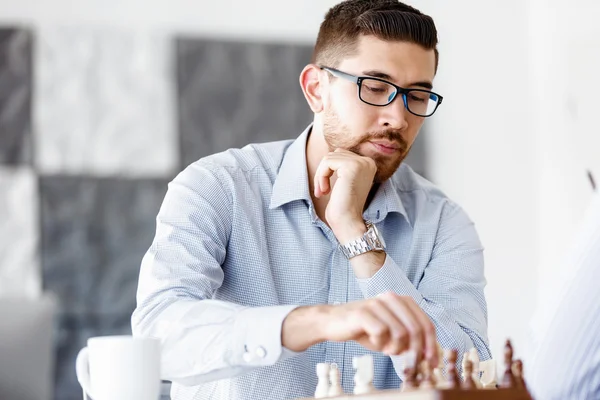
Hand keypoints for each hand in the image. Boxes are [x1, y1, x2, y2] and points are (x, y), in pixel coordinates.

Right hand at [281, 292, 437, 365]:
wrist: (334, 322)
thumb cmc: (364, 328)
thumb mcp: (391, 333)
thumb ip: (409, 339)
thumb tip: (430, 355)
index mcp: (401, 301)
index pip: (425, 323)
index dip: (432, 345)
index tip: (431, 362)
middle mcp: (391, 298)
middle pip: (416, 329)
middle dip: (416, 351)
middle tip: (410, 363)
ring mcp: (376, 304)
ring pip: (400, 333)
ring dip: (395, 348)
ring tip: (386, 349)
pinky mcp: (363, 312)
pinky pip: (381, 333)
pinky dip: (380, 344)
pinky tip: (375, 343)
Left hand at [313, 149, 375, 238]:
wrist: (348, 223)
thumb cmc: (343, 206)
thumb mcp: (343, 182)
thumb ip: (341, 167)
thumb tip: (329, 153)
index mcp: (368, 164)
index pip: (341, 155)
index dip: (329, 170)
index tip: (326, 189)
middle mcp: (368, 162)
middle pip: (334, 154)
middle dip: (323, 172)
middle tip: (322, 191)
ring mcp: (361, 163)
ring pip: (329, 157)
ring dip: (321, 175)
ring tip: (323, 192)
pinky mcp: (351, 167)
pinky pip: (327, 162)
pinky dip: (321, 176)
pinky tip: (324, 191)